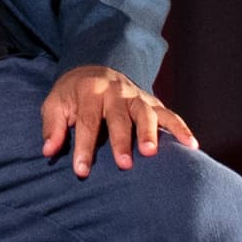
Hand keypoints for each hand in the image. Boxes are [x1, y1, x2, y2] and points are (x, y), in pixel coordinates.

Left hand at [39, 66, 198, 176]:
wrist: (93, 69)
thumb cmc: (72, 95)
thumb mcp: (55, 104)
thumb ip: (53, 126)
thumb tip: (49, 150)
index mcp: (90, 91)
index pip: (88, 122)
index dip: (85, 148)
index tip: (82, 171)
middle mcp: (116, 92)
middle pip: (119, 118)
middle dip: (121, 141)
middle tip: (124, 164)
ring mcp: (136, 97)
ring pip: (146, 114)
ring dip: (151, 133)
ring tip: (151, 153)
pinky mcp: (152, 102)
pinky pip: (170, 115)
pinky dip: (181, 128)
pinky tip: (192, 146)